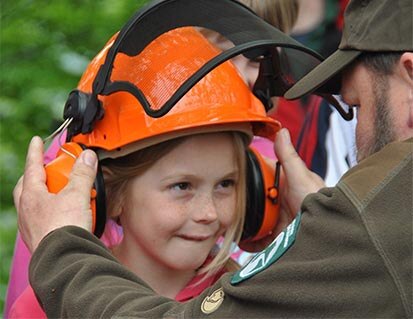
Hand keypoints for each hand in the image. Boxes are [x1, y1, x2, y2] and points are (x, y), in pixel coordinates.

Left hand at [14, 136, 97, 252]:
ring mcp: (31, 226)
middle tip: (47, 170)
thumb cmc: (64, 228)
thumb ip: (82, 174)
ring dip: (44, 194)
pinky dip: (51, 211)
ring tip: (60, 193)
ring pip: (32, 204)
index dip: (35, 152)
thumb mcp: (77, 195)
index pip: (32, 167)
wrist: (64, 259)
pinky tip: (64, 214)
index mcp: (32, 196)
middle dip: (35, 175)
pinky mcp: (40, 238)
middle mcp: (26, 211)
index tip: (36, 141)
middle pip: (26, 186)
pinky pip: (41, 219)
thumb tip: (86, 156)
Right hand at [239, 128, 324, 251]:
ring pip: (253, 219)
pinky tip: (241, 241)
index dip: (245, 174)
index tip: (229, 172)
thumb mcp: (301, 177)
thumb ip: (288, 156)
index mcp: (284, 183)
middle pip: (252, 199)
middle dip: (239, 202)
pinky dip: (248, 241)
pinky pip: (258, 239)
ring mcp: (276, 219)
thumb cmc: (319, 202)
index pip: (260, 175)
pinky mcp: (276, 236)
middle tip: (224, 202)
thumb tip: (281, 132)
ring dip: (242, 222)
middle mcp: (278, 200)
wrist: (327, 232)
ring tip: (227, 223)